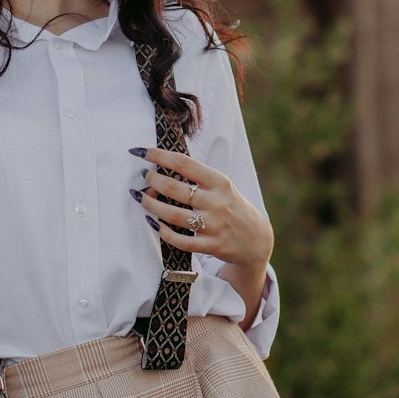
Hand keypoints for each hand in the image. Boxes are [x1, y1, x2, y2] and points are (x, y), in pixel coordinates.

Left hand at [134, 147, 272, 273]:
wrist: (257, 239)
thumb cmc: (231, 206)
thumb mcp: (221, 186)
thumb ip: (197, 178)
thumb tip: (162, 168)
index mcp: (219, 181)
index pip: (184, 163)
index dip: (159, 156)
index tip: (141, 152)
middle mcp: (216, 202)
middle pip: (174, 188)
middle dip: (152, 180)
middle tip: (144, 177)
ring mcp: (214, 225)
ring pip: (172, 215)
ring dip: (151, 204)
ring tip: (141, 197)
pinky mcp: (212, 245)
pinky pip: (180, 240)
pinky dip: (163, 232)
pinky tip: (154, 224)